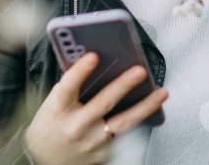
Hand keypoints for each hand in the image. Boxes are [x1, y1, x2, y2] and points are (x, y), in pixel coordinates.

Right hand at [23, 52, 168, 164]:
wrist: (47, 162)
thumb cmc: (50, 127)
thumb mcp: (51, 105)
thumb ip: (69, 87)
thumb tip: (93, 63)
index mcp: (58, 110)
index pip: (68, 87)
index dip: (80, 71)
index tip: (93, 55)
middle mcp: (76, 127)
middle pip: (103, 103)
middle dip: (123, 85)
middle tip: (139, 70)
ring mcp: (92, 141)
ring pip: (123, 121)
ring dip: (145, 106)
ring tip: (161, 92)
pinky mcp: (105, 152)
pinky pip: (125, 132)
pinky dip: (140, 118)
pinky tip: (152, 107)